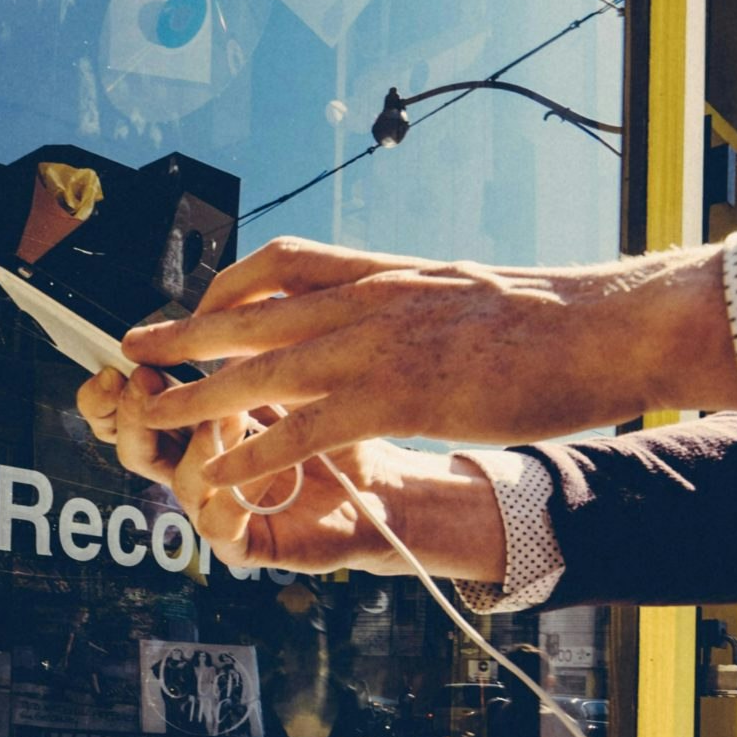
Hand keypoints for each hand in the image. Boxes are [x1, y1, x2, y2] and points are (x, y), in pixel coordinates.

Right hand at [76, 365, 508, 581]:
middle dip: (133, 411)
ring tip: (216, 422)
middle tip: (142, 383)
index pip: (136, 403)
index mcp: (203, 417)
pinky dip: (217, 512)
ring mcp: (224, 504)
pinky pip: (218, 533)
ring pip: (176, 482)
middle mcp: (203, 462)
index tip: (124, 351)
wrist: (395, 486)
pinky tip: (226, 492)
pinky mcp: (256, 542)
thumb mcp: (305, 366)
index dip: (115, 383)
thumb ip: (262, 342)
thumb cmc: (349, 422)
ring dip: (191, 448)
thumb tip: (224, 300)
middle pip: (138, 443)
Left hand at [115, 236, 736, 492]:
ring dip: (198, 396)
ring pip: (262, 367)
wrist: (605, 327)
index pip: (282, 261)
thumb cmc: (547, 323)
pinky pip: (304, 426)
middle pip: (251, 310)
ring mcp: (378, 343)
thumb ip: (412, 301)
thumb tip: (396, 304)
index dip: (227, 288)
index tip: (197, 309)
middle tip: (131, 348)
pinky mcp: (397, 395)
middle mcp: (370, 297)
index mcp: (386, 272)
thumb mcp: (462, 295)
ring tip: (151, 417)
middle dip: (184, 333)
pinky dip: (254, 452)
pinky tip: (223, 475)